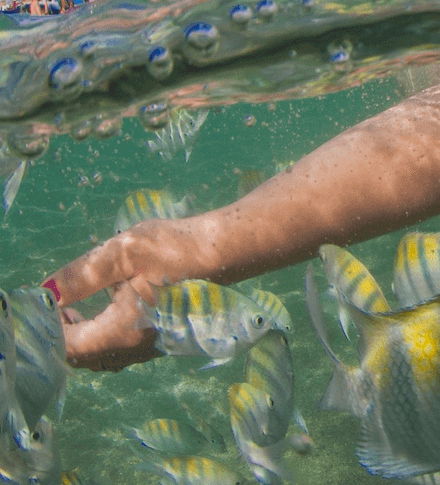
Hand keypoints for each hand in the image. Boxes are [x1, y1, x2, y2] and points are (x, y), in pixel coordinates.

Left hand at [43, 220, 179, 370]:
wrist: (223, 253)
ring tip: (75, 309)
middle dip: (62, 334)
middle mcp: (134, 349)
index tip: (46, 301)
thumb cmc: (174, 250)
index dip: (48, 326)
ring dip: (82, 338)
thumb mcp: (122, 253)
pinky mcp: (162, 340)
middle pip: (81, 358)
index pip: (67, 345)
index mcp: (121, 332)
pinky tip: (107, 311)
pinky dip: (102, 338)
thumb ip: (80, 276)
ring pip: (101, 358)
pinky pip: (120, 352)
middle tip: (58, 305)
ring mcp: (150, 348)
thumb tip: (46, 292)